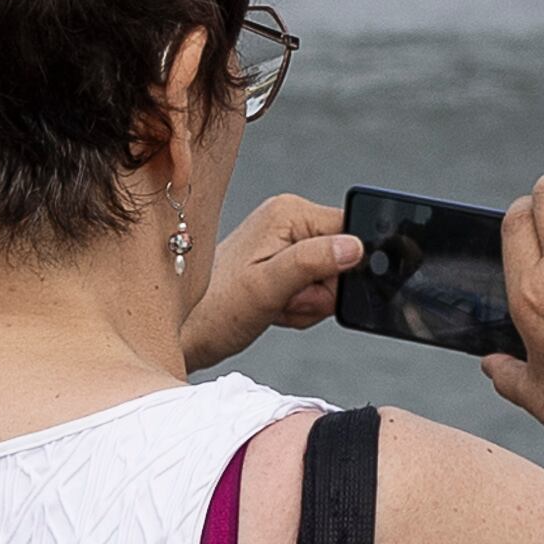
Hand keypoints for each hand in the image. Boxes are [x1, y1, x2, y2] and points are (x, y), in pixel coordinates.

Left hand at [180, 193, 362, 369]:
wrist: (188, 331)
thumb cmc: (215, 310)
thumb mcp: (267, 288)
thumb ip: (312, 262)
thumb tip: (355, 246)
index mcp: (289, 212)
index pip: (351, 233)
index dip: (343, 271)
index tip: (308, 288)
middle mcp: (290, 219)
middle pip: (345, 259)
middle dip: (322, 292)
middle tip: (286, 301)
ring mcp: (287, 240)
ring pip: (333, 279)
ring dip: (310, 302)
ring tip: (277, 305)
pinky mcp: (285, 260)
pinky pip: (318, 287)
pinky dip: (303, 306)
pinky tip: (277, 307)